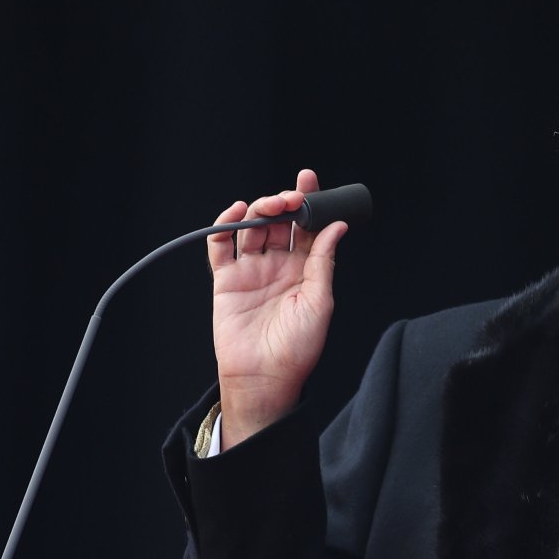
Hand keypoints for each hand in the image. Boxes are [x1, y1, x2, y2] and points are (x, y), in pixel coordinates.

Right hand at [207, 168, 348, 449]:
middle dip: (284, 203)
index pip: (307, 227)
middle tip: (292, 199)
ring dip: (260, 209)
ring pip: (252, 227)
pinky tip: (235, 213)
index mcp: (305, 270)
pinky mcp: (226, 280)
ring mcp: (251, 271)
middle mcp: (278, 266)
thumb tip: (337, 227)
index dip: (309, 202)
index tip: (309, 180)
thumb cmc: (297, 348)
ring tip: (271, 206)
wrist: (265, 377)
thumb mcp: (320, 302)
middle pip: (279, 222)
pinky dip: (224, 225)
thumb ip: (323, 261)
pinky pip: (221, 246)